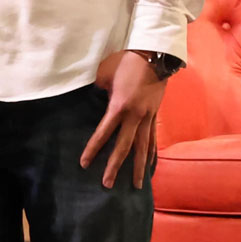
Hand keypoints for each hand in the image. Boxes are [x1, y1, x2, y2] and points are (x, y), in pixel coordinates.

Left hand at [81, 52, 169, 188]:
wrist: (155, 56)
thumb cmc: (126, 62)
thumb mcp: (104, 73)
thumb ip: (97, 89)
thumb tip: (94, 97)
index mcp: (119, 107)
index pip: (103, 133)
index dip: (93, 149)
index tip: (84, 164)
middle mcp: (135, 117)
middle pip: (124, 147)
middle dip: (115, 167)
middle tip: (108, 184)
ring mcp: (148, 117)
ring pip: (143, 148)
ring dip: (139, 167)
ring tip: (136, 185)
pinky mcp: (155, 115)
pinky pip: (153, 139)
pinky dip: (151, 153)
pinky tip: (150, 165)